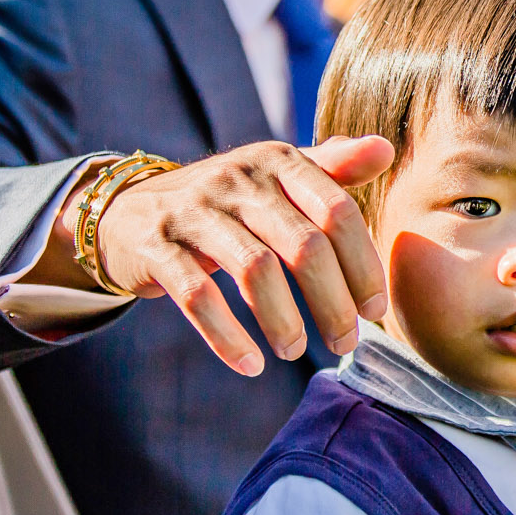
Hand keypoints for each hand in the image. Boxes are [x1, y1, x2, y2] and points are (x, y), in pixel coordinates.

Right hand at [94, 135, 394, 375]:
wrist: (129, 210)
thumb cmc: (226, 202)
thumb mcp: (276, 179)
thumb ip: (331, 169)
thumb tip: (386, 150)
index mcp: (277, 161)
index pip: (336, 211)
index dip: (362, 265)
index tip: (375, 311)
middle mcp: (237, 179)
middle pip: (303, 245)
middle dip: (331, 302)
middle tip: (346, 343)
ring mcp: (194, 211)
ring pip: (255, 269)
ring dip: (283, 320)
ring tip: (296, 352)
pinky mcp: (156, 247)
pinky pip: (197, 296)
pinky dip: (227, 336)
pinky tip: (250, 365)